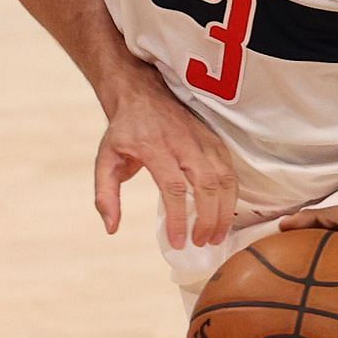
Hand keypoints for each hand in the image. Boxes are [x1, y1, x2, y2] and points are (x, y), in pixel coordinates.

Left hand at [93, 69, 239, 248]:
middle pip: (205, 185)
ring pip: (224, 179)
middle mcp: (182, 143)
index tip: (178, 242)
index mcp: (153, 147)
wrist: (141, 94)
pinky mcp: (214, 140)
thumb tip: (111, 228)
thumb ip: (106, 195)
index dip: (178, 218)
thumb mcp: (105, 160)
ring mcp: (202, 140)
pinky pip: (230, 171)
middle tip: (202, 243)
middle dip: (208, 219)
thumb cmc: (124, 131)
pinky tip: (224, 214)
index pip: (173, 187)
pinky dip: (232, 196)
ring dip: (224, 211)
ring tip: (217, 236)